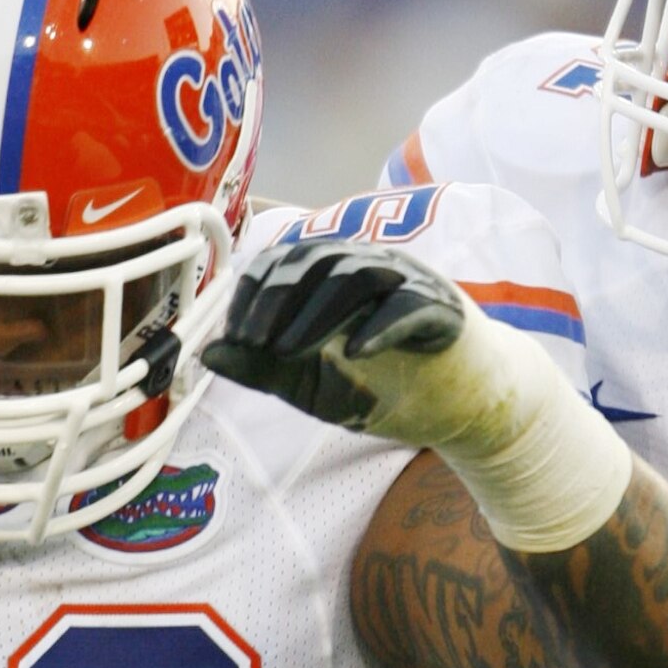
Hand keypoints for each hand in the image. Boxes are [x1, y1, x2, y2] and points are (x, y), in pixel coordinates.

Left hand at [203, 237, 465, 431]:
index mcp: (335, 275)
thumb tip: (206, 355)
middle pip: (318, 259)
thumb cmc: (384, 387)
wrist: (461, 408)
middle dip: (278, 300)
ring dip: (317, 314)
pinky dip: (378, 326)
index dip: (255, 292)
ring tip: (290, 353)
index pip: (286, 259)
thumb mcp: (310, 384)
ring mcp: (410, 283)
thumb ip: (264, 369)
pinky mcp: (443, 310)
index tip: (236, 336)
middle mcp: (372, 265)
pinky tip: (354, 353)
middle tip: (255, 345)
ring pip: (358, 274)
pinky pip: (408, 307)